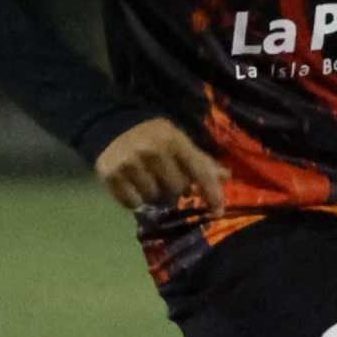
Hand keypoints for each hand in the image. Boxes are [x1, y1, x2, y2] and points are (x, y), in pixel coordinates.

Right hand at [93, 117, 224, 212]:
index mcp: (173, 140)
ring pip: (154, 198)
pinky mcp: (111, 176)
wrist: (112, 125)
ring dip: (153, 193)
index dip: (211, 192)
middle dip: (174, 187)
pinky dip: (135, 199)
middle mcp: (152, 151)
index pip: (199, 171)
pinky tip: (132, 184)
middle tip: (165, 177)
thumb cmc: (152, 136)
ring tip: (147, 178)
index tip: (218, 211)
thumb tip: (225, 176)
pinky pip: (132, 203)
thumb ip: (200, 160)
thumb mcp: (177, 140)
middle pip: (176, 189)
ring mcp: (129, 163)